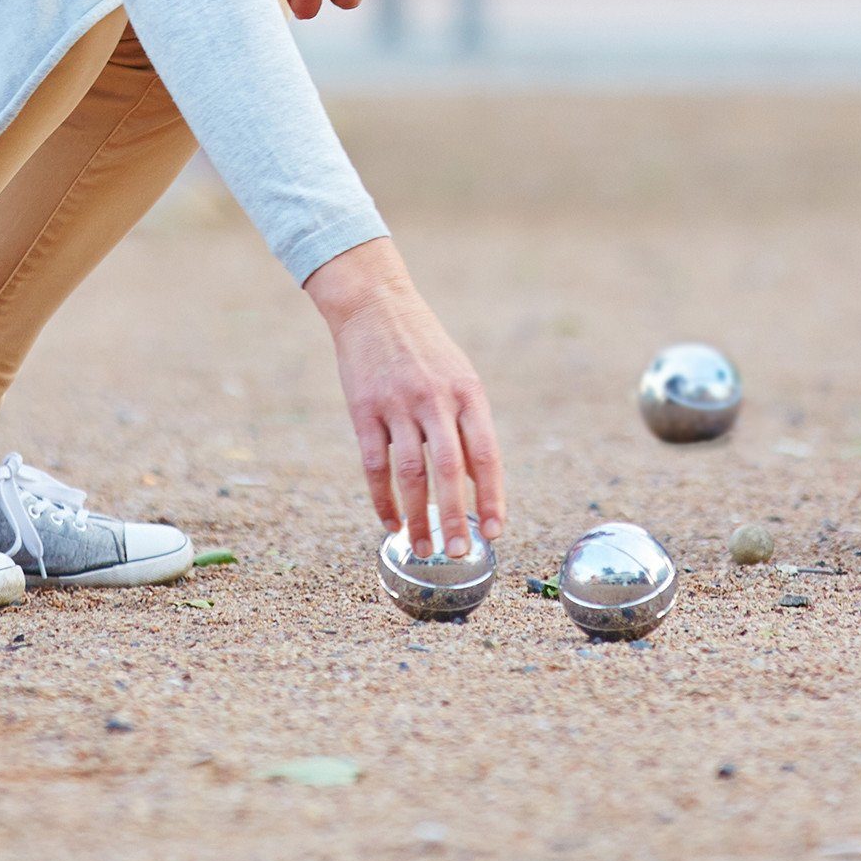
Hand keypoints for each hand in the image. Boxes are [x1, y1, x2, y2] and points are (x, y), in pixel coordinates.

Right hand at [305, 239, 505, 555]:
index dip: (492, 496)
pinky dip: (383, 499)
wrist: (375, 306)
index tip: (496, 532)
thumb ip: (467, 424)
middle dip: (455, 517)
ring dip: (416, 517)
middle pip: (449, 470)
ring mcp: (398, 405)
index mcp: (468, 392)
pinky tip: (389, 522)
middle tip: (459, 554)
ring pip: (411, 474)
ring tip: (420, 550)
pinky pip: (375, 465)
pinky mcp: (364, 411)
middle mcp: (436, 399)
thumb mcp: (458, 375)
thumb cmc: (424, 348)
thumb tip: (475, 482)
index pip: (486, 453)